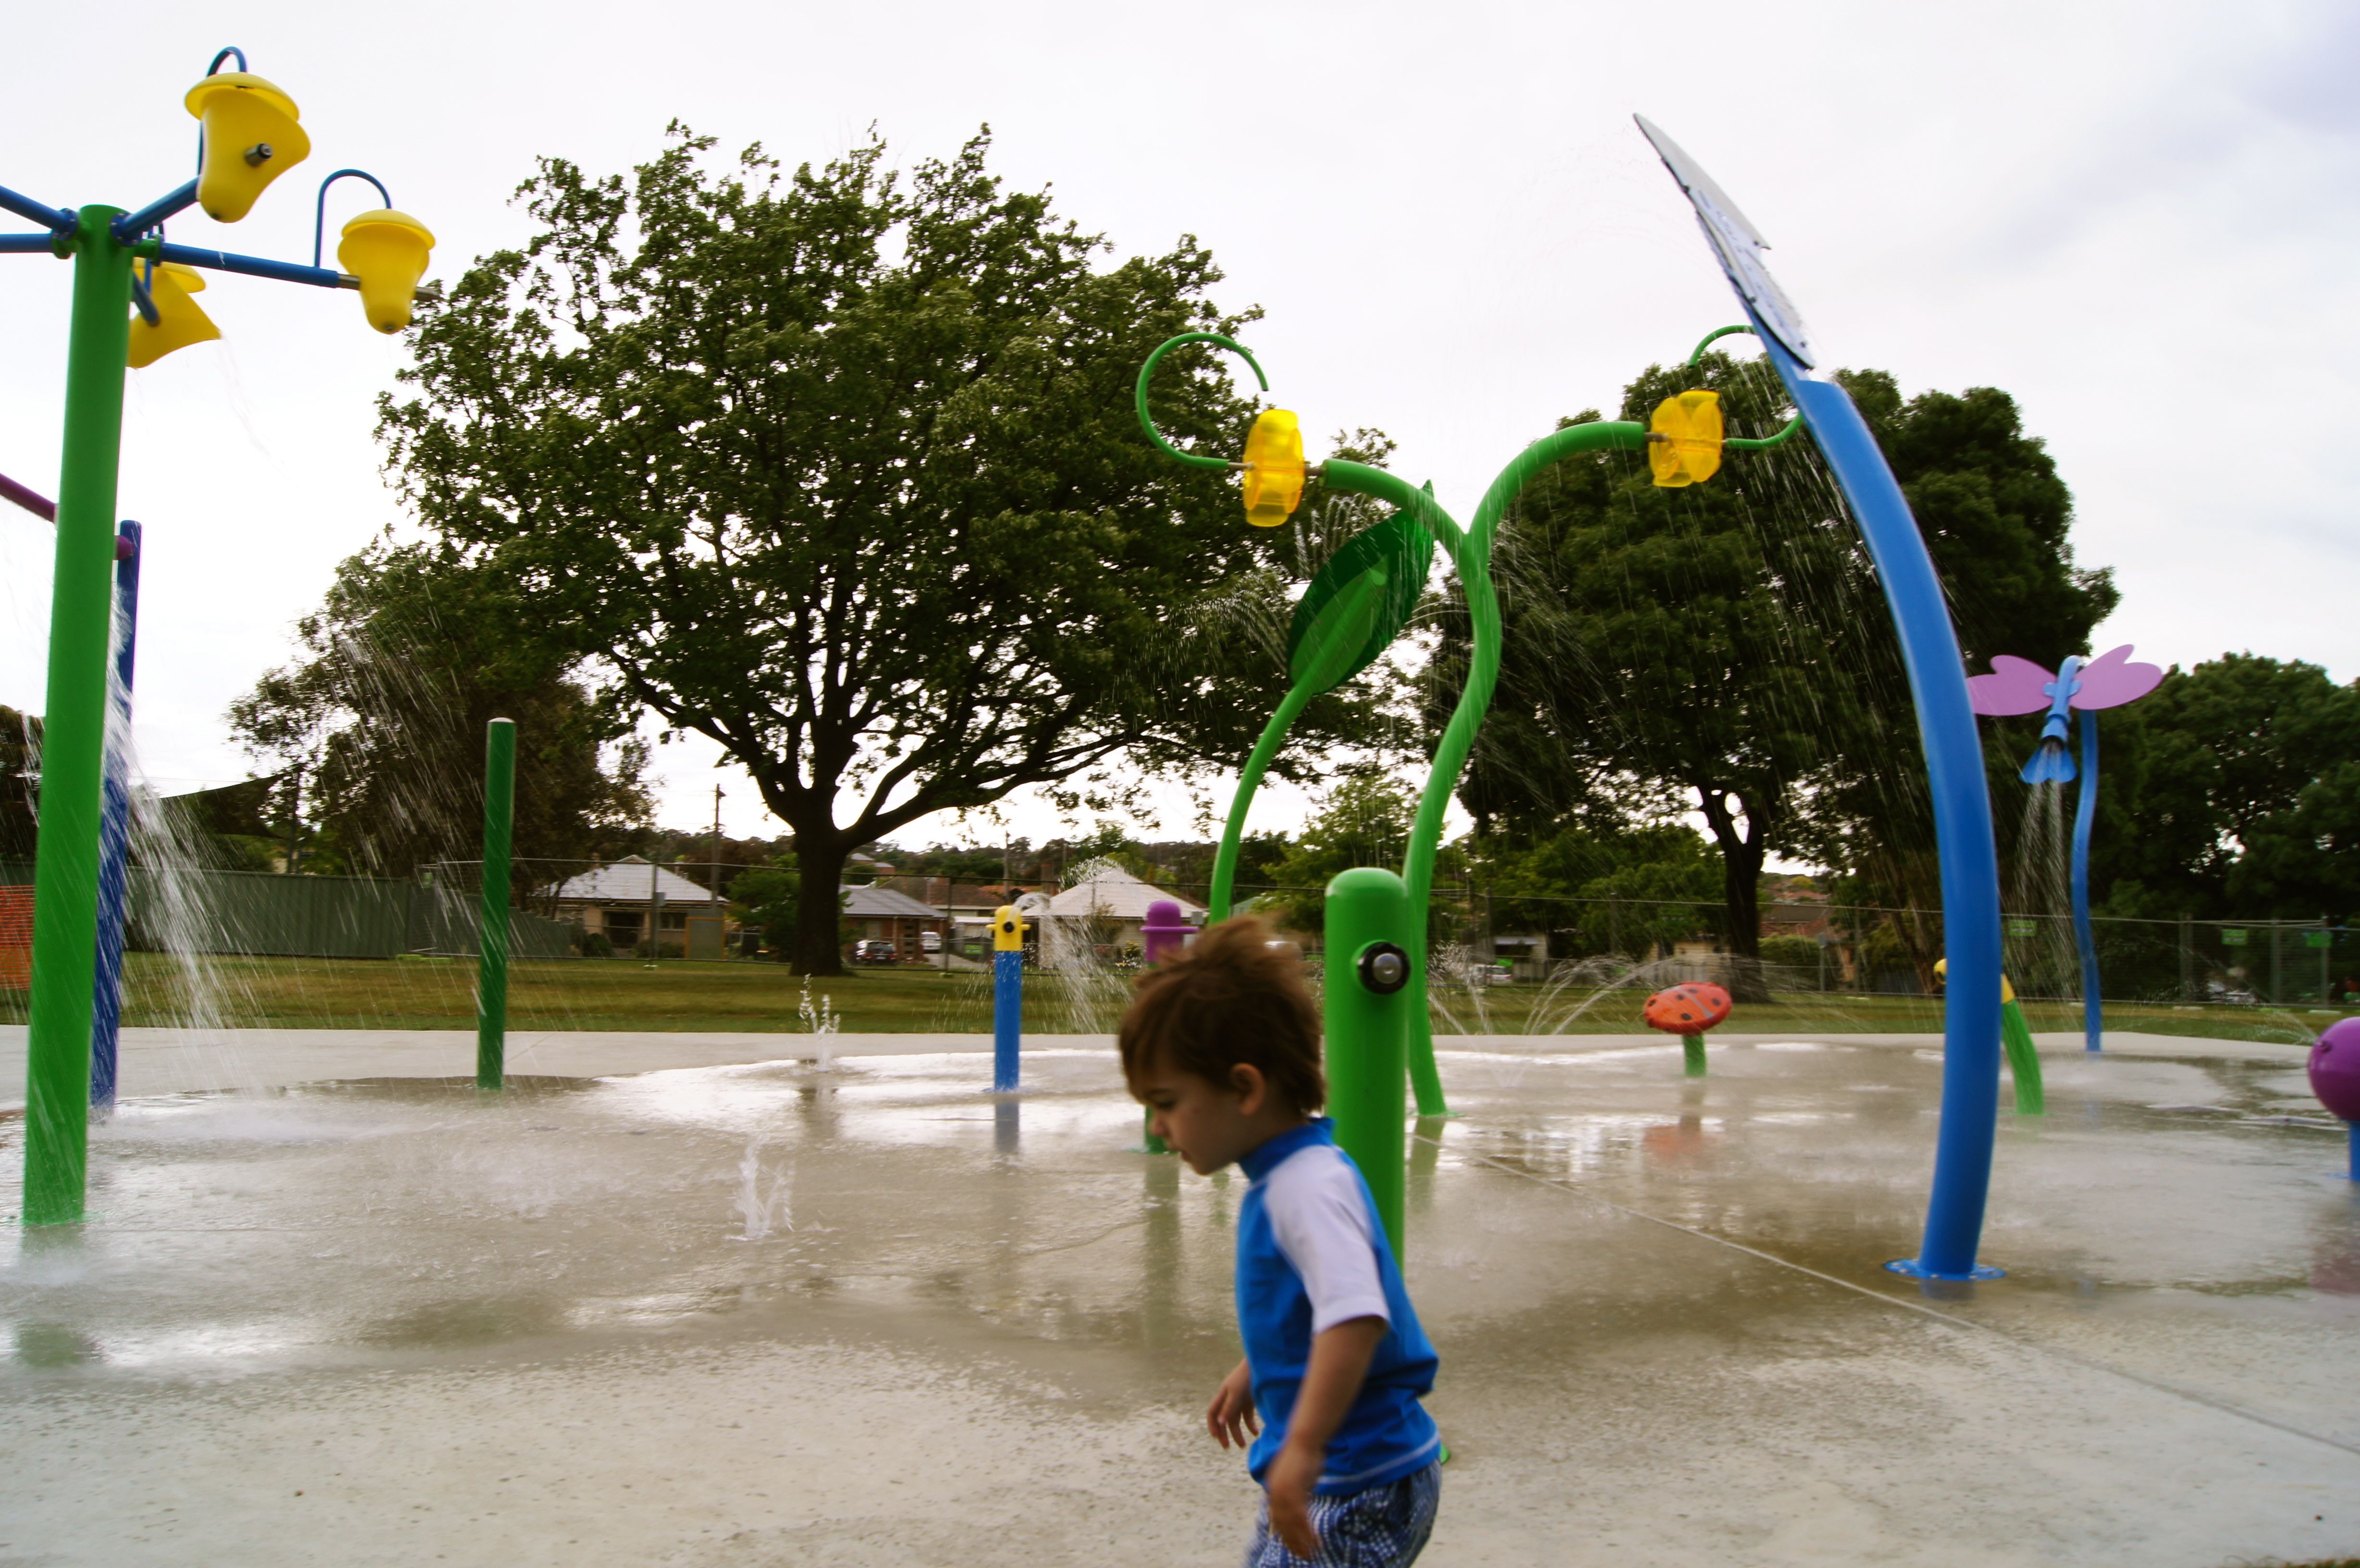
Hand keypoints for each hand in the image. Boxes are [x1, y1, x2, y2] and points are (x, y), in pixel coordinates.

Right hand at [1206, 1359, 1258, 1449]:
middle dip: (1224, 1434)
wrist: (1264, 1365)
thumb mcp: (1237, 1393)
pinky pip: (1248, 1417)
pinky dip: (1251, 1426)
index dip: (1212, 1425)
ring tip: (1243, 1446)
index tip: (1215, 1437)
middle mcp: (1229, 1399)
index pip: (1212, 1412)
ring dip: (1238, 1433)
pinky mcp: (1251, 1402)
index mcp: (1223, 1395)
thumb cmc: (1247, 1377)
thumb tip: (1220, 1423)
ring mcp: (1240, 1401)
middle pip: (1224, 1420)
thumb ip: (1229, 1408)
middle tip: (1227, 1447)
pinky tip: (1256, 1433)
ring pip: (1236, 1421)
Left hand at [1264, 1441, 1322, 1558]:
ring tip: (1309, 1554)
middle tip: (1301, 1555)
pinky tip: (1316, 1542)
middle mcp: (1275, 1493)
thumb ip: (1297, 1490)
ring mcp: (1284, 1494)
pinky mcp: (1295, 1493)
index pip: (1276, 1517)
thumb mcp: (1297, 1476)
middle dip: (1291, 1542)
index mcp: (1274, 1489)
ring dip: (1301, 1542)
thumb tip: (1301, 1500)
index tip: (1290, 1544)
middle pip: (1282, 1525)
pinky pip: (1301, 1519)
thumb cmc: (1305, 1455)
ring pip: (1291, 1526)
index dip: (1283, 1533)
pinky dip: (1308, 1533)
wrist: (1304, 1439)